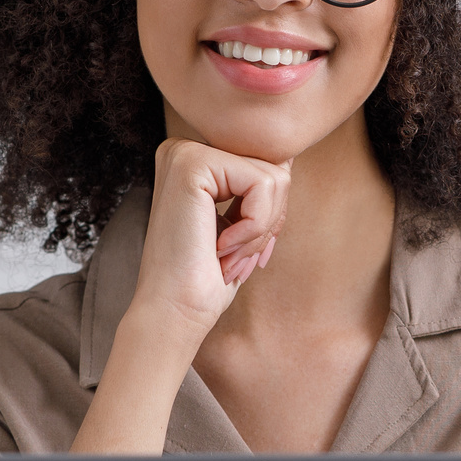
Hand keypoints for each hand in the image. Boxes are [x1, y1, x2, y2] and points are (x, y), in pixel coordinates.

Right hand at [132, 137, 287, 338]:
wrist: (172, 312)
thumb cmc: (206, 278)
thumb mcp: (241, 224)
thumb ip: (258, 186)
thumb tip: (287, 156)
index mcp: (194, 161)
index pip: (266, 169)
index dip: (268, 216)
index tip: (241, 251)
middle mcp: (184, 148)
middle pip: (274, 169)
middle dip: (268, 223)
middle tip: (233, 257)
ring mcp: (185, 152)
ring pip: (274, 177)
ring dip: (260, 231)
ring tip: (226, 255)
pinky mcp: (192, 164)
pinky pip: (263, 185)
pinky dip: (255, 227)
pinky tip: (221, 247)